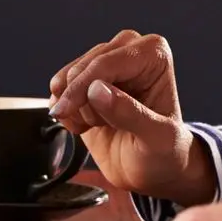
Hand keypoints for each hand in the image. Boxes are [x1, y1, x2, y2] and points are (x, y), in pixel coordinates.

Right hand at [49, 31, 214, 204]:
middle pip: (81, 67)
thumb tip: (96, 90)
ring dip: (75, 109)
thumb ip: (130, 114)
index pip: (105, 62)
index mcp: (154, 53)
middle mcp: (130, 50)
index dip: (82, 87)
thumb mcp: (156, 139)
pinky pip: (58, 90)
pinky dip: (65, 113)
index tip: (68, 110)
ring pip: (66, 78)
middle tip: (106, 125)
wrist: (151, 170)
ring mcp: (107, 65)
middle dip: (83, 102)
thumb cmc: (163, 152)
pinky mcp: (88, 83)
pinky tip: (86, 125)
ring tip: (101, 125)